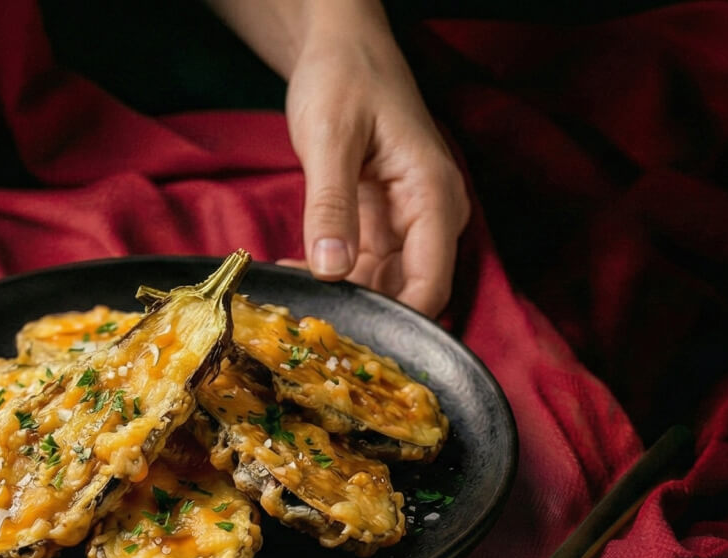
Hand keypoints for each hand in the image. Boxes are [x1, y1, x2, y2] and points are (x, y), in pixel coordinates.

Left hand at [207, 0, 469, 316]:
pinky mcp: (384, 223)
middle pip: (409, 294)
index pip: (430, 286)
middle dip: (362, 314)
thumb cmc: (343, 77)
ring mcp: (409, 222)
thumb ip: (331, 205)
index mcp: (433, 197)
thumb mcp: (330, 137)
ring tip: (294, 299)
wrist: (341, 47)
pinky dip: (335, 277)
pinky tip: (297, 274)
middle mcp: (431, 217)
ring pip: (385, 286)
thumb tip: (331, 270)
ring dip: (344, 298)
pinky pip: (365, 267)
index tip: (346, 339)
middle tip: (307, 325)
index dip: (395, 323)